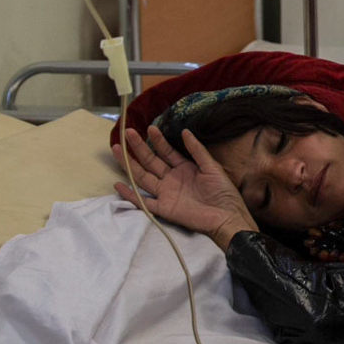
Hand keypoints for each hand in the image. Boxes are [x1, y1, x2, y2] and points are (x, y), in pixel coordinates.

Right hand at [114, 124, 255, 246]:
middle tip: (127, 133)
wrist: (226, 216)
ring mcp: (166, 194)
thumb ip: (197, 150)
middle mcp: (171, 179)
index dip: (158, 140)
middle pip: (150, 161)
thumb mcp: (212, 167)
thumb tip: (185, 131)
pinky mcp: (163, 209)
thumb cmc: (223, 192)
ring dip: (129, 165)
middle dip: (138, 148)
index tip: (150, 127)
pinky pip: (143, 202)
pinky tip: (118, 184)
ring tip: (117, 149)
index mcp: (184, 168)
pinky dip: (130, 195)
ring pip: (143, 177)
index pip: (166, 151)